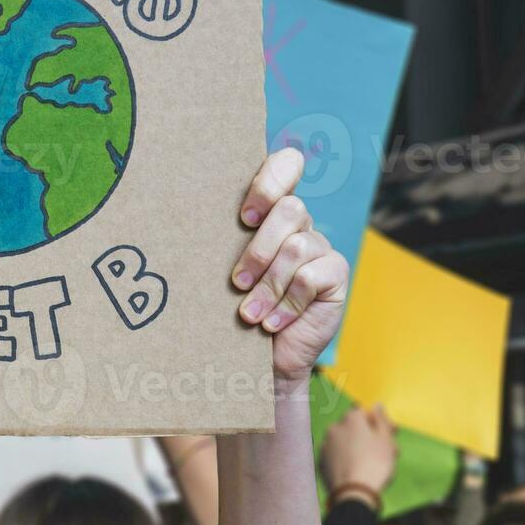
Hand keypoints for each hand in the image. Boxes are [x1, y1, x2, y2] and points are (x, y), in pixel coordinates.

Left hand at [231, 149, 349, 383]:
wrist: (262, 358)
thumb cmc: (237, 309)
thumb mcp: (228, 272)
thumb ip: (226, 241)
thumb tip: (188, 218)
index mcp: (271, 211)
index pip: (286, 165)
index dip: (271, 181)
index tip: (245, 218)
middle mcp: (299, 223)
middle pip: (290, 208)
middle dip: (259, 249)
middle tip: (237, 281)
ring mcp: (321, 247)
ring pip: (296, 247)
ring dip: (267, 286)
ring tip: (249, 314)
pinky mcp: (336, 273)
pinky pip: (309, 277)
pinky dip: (286, 303)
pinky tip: (272, 323)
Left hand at [320, 404, 396, 496]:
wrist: (353, 494)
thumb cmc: (375, 464)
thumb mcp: (386, 440)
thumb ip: (381, 420)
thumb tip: (376, 405)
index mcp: (351, 419)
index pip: (365, 412)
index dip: (380, 422)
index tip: (393, 433)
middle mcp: (334, 428)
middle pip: (355, 428)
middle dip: (370, 436)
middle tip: (388, 452)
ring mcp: (325, 446)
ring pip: (345, 443)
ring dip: (358, 449)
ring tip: (374, 465)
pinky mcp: (321, 463)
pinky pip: (336, 457)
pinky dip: (346, 461)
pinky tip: (357, 472)